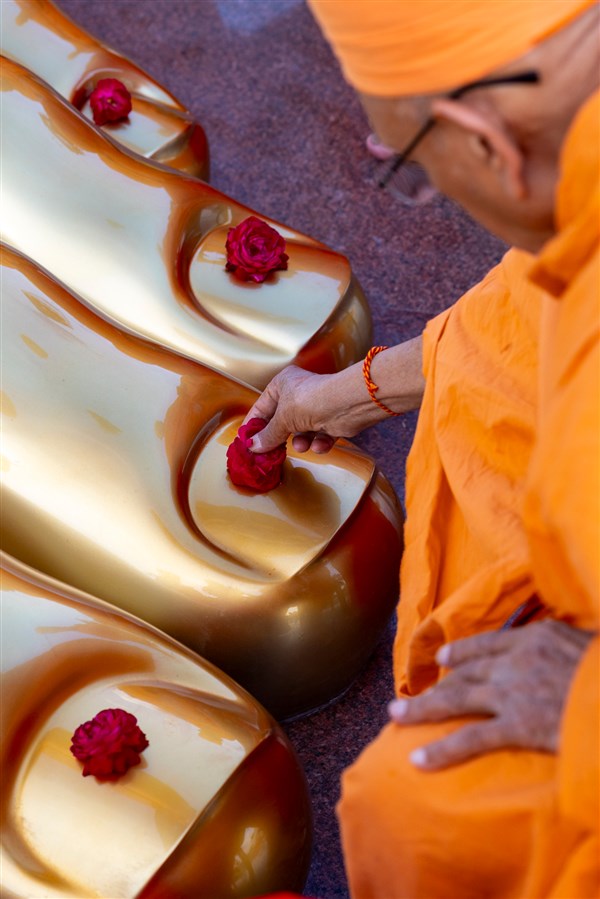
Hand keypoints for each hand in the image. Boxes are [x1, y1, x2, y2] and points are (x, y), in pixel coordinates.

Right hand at [243, 364, 379, 453]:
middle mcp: (298, 393)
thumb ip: (268, 435)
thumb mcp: (283, 419)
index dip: (254, 426)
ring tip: (301, 445)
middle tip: (268, 454)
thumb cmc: (311, 401)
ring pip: (301, 431)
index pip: (262, 407)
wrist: (348, 404)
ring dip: (301, 441)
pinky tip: (319, 444)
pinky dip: (319, 442)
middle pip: (281, 421)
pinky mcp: (331, 421)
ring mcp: (315, 407)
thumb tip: (252, 447)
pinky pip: (319, 436)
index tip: (247, 443)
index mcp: (283, 384)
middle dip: (278, 437)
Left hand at [389, 620, 594, 769]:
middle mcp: (516, 660)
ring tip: (395, 716)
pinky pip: (471, 738)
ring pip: (456, 699)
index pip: (489, 644)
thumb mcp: (594, 646)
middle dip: (434, 686)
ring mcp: (513, 692)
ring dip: (422, 709)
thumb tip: (576, 648)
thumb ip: (574, 646)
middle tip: (406, 696)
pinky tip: (418, 759)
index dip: (463, 653)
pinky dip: (442, 750)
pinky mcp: (518, 725)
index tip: (445, 660)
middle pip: (465, 672)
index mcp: (537, 638)